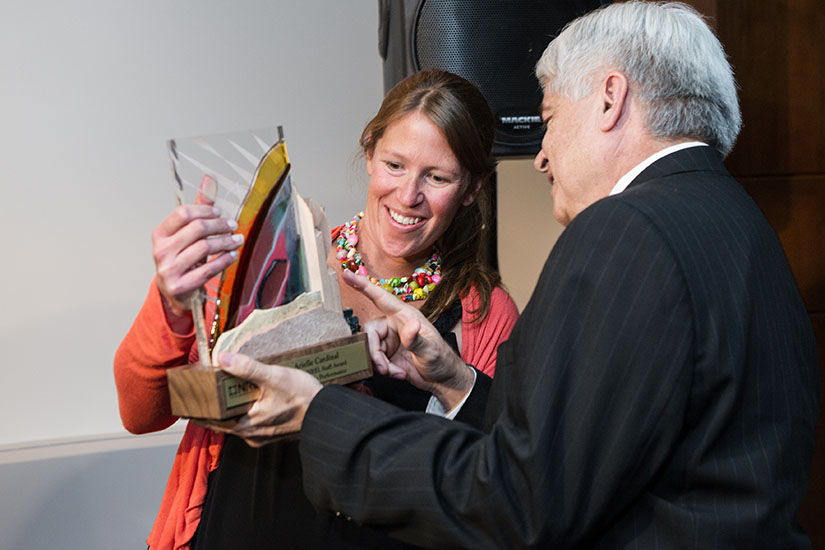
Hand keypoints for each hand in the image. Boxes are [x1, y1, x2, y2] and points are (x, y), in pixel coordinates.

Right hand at [151, 175, 242, 328]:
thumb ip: (199, 208)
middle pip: (197, 229)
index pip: (183, 213)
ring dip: (226, 242)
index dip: (205, 210)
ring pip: (204, 248)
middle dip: (220, 226)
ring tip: (238, 240)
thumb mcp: (188, 234)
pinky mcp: (179, 286)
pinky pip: (208, 270)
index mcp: (160, 234)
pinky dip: (224, 260)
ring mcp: (168, 269)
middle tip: (233, 226)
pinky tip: (233, 255)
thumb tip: (209, 178)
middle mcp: (160, 250)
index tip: (219, 214)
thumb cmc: (183, 258)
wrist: (175, 292)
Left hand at [201, 352, 322, 446]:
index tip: (187, 399)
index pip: (210, 420)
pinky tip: (248, 399)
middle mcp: (251, 435)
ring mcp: (262, 435)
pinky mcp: (272, 432)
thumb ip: (247, 368)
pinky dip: (243, 412)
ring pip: (236, 422)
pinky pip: (250, 423)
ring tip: (222, 392)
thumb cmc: (304, 399)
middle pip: (221, 421)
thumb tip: (223, 359)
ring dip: (229, 409)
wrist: (327, 414)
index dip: (197, 409)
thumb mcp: (274, 377)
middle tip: (202, 391)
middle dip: (212, 407)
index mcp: (245, 425)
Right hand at [341, 270, 473, 410]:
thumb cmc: (441, 359)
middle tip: (384, 368)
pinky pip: (373, 359)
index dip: (362, 285)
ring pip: (369, 348)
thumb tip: (412, 325)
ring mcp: (389, 340)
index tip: (347, 274)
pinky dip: (383, 369)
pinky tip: (397, 373)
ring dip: (379, 363)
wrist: (442, 379)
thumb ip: (416, 339)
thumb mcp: (430, 350)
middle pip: (369, 332)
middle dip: (373, 352)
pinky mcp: (386, 354)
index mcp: (404, 316)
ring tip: (395, 372)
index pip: (380, 297)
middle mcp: (393, 325)